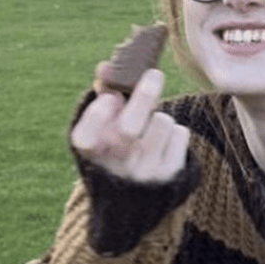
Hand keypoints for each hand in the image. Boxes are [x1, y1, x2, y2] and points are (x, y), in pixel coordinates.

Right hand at [71, 64, 189, 182]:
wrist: (135, 197)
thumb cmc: (117, 149)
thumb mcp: (102, 131)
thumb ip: (102, 98)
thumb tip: (106, 66)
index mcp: (91, 155)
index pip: (84, 138)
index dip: (97, 115)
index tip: (110, 97)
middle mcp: (116, 167)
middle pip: (129, 128)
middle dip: (143, 96)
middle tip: (154, 74)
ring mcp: (144, 173)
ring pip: (161, 123)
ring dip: (160, 116)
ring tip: (152, 127)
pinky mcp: (171, 174)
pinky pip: (180, 134)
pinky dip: (175, 131)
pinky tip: (165, 142)